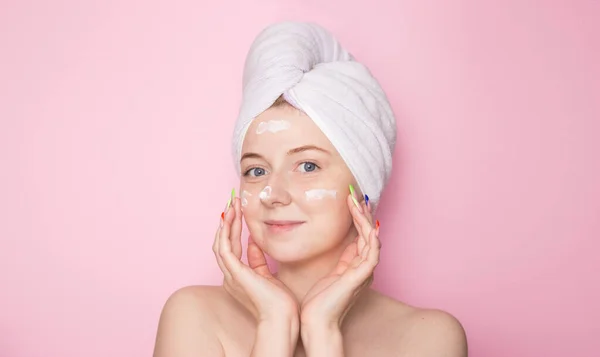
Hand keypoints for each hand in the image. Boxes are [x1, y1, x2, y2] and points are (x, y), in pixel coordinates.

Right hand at [212, 194, 298, 322]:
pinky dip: (225, 232)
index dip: (233, 228)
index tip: (238, 211)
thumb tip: (254, 243)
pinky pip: (224, 248)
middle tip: (232, 201)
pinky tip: (229, 217)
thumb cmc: (280, 301)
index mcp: (238, 277)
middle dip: (227, 221)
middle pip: (223, 242)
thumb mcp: (267, 274)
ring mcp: (231, 275)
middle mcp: (230, 276)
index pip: (231, 247)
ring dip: (226, 222)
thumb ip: (258, 259)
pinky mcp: (235, 273)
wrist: (283, 317)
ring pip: (221, 242)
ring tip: (231, 203)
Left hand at [300, 189, 380, 329]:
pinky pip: (372, 253)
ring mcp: (364, 272)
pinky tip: (368, 224)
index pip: (362, 235)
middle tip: (355, 195)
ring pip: (371, 239)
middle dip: (363, 213)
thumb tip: (344, 242)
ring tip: (357, 202)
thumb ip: (340, 258)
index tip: (351, 200)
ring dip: (365, 219)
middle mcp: (363, 267)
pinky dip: (371, 238)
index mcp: (356, 265)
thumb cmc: (319, 301)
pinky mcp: (361, 277)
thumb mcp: (330, 272)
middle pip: (369, 234)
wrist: (316, 322)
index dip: (359, 217)